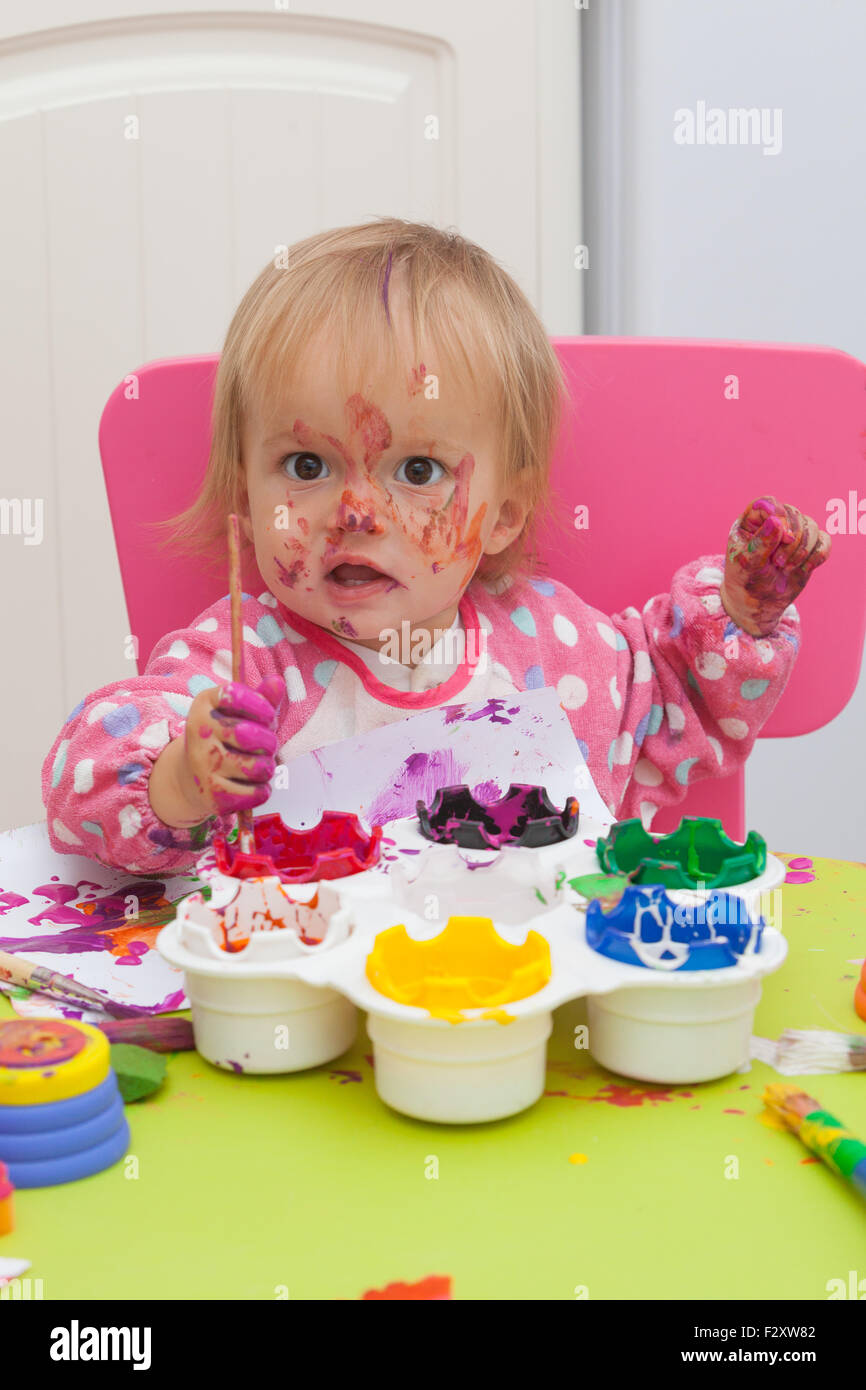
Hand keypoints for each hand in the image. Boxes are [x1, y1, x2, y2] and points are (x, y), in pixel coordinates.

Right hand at [149, 677, 284, 827]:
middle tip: (265, 746)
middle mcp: (198, 733)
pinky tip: (252, 786)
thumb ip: (261, 698)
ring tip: (257, 766)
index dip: (262, 706)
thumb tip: (278, 681)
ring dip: (267, 768)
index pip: (235, 695)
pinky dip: (263, 791)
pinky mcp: (212, 796)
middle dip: (269, 742)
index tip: (268, 717)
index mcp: (203, 704)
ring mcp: (203, 766)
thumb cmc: (224, 738)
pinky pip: (257, 794)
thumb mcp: (238, 713)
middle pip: (252, 735)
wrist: (190, 777)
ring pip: (260, 768)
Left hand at [719, 495, 830, 636]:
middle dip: (791, 540)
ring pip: (810, 526)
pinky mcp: (809, 547)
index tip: (781, 533)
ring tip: (786, 568)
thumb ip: (761, 542)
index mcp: (751, 522)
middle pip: (793, 514)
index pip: (768, 503)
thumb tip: (776, 520)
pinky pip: (824, 540)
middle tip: (778, 563)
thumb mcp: (748, 564)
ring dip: (803, 549)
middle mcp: (773, 523)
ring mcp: (792, 534)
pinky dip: (819, 554)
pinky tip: (807, 568)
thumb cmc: (746, 581)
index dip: (778, 514)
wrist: (759, 603)